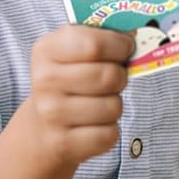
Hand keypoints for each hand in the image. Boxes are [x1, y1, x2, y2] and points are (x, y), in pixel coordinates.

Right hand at [23, 24, 134, 166]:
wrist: (41, 128)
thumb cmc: (67, 82)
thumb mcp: (70, 51)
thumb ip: (99, 38)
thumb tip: (136, 35)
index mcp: (46, 50)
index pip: (94, 44)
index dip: (119, 45)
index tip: (125, 48)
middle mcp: (44, 81)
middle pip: (109, 76)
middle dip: (120, 77)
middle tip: (112, 79)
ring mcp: (52, 114)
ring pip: (113, 107)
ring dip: (115, 105)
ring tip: (99, 104)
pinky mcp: (64, 143)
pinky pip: (109, 135)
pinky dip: (109, 131)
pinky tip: (94, 125)